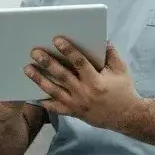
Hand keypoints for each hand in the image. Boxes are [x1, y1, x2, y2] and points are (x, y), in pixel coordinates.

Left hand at [24, 37, 141, 129]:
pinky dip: (44, 102)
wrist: (127, 117)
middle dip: (47, 63)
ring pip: (54, 91)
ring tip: (27, 69)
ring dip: (39, 79)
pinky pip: (56, 108)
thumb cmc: (124, 90)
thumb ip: (111, 54)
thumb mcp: (121, 70)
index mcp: (96, 81)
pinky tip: (33, 94)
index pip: (79, 63)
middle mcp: (84, 93)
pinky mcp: (73, 113)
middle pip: (62, 76)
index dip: (68, 50)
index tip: (56, 40)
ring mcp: (77, 104)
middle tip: (35, 52)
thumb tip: (102, 38)